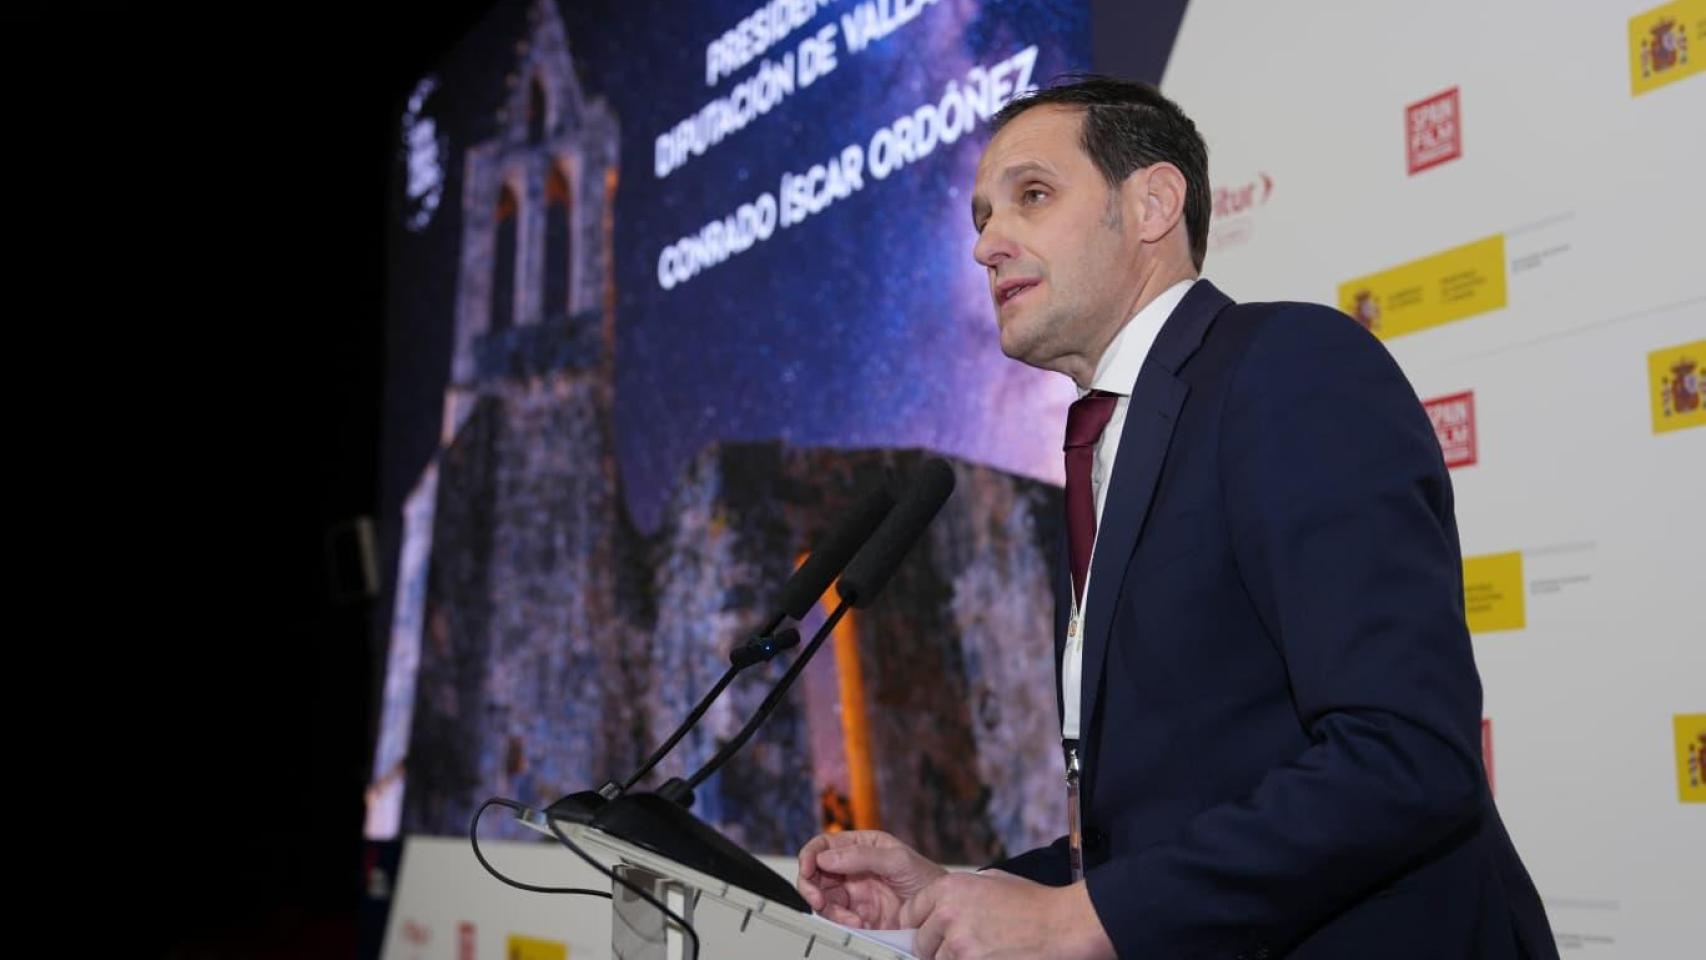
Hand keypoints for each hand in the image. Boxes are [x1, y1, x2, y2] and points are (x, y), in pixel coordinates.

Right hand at [796, 830, 946, 928]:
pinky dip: (841, 923)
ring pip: (822, 898)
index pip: (824, 845)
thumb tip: (825, 858)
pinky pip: (835, 918)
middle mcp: (852, 868)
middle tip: (818, 900)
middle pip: (816, 874)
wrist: (939, 913)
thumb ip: (861, 856)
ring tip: (850, 919)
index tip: (808, 869)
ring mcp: (853, 893)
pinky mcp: (856, 916)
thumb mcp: (897, 861)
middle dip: (811, 887)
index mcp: (861, 846)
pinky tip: (858, 924)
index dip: (810, 856)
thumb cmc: (926, 879)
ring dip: (828, 909)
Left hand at [900, 873, 1114, 959]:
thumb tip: (942, 904)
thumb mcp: (992, 880)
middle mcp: (947, 914)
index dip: (916, 925)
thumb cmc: (1032, 902)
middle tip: (957, 947)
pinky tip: (986, 956)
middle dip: (934, 947)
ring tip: (978, 951)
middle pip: (920, 942)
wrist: (1060, 925)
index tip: (921, 933)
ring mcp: (958, 944)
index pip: (910, 912)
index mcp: (948, 888)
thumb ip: (961, 891)